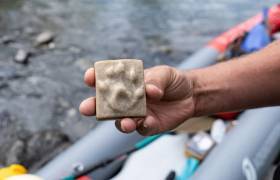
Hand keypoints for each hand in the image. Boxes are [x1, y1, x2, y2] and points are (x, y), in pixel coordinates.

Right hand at [79, 65, 194, 135]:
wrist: (190, 95)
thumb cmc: (172, 81)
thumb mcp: (165, 74)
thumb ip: (156, 80)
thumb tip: (148, 91)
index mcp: (127, 82)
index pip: (107, 80)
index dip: (96, 78)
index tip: (90, 77)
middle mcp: (127, 100)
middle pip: (106, 105)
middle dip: (94, 106)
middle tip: (86, 108)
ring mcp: (136, 114)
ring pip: (121, 120)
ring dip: (120, 122)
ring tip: (125, 122)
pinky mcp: (148, 125)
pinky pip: (142, 128)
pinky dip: (143, 126)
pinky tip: (149, 121)